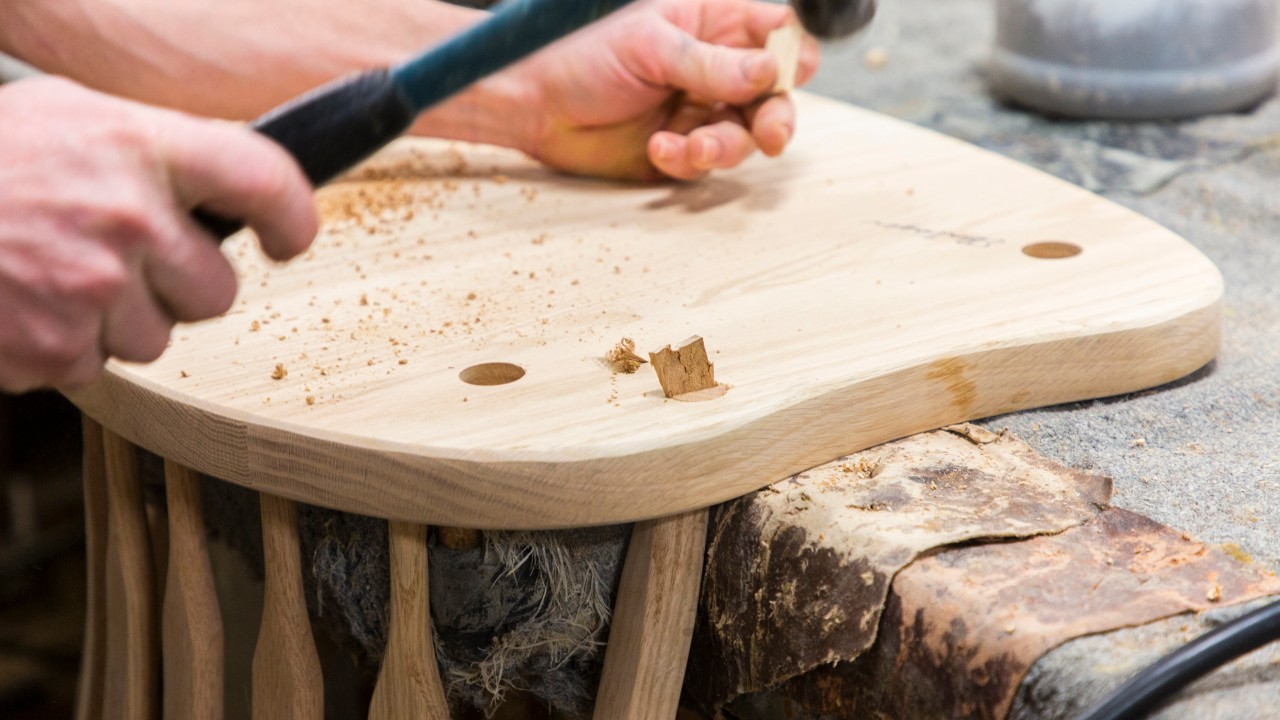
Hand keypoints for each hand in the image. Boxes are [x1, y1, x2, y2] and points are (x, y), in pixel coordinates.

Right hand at [0, 77, 316, 392]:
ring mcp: (91, 290)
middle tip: (116, 254)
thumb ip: (157, 152)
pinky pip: (96, 366)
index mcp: (140, 146)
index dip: (293, 218)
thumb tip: (233, 192)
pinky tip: (26, 302)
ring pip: (159, 339)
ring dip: (119, 319)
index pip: (267, 182)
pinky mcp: (53, 348)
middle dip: (178, 283)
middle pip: (218, 291)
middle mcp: (128, 218)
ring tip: (55, 273)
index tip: (287, 237)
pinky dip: (65, 345)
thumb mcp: (73, 118)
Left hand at [504, 0, 819, 179]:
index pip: (774, 35)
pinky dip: (687, 161)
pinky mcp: (677, 151)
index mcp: (711, 23)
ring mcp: (696, 111)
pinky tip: (659, 150)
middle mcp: (712, 69)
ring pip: (742, 137)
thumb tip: (769, 72)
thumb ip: (711, 63)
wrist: (530, 101)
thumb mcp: (650, 46)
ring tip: (692, 146)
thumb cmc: (580, 52)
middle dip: (775, 118)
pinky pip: (704, 164)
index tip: (788, 75)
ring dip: (725, 146)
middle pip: (772, 96)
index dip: (791, 56)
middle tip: (769, 135)